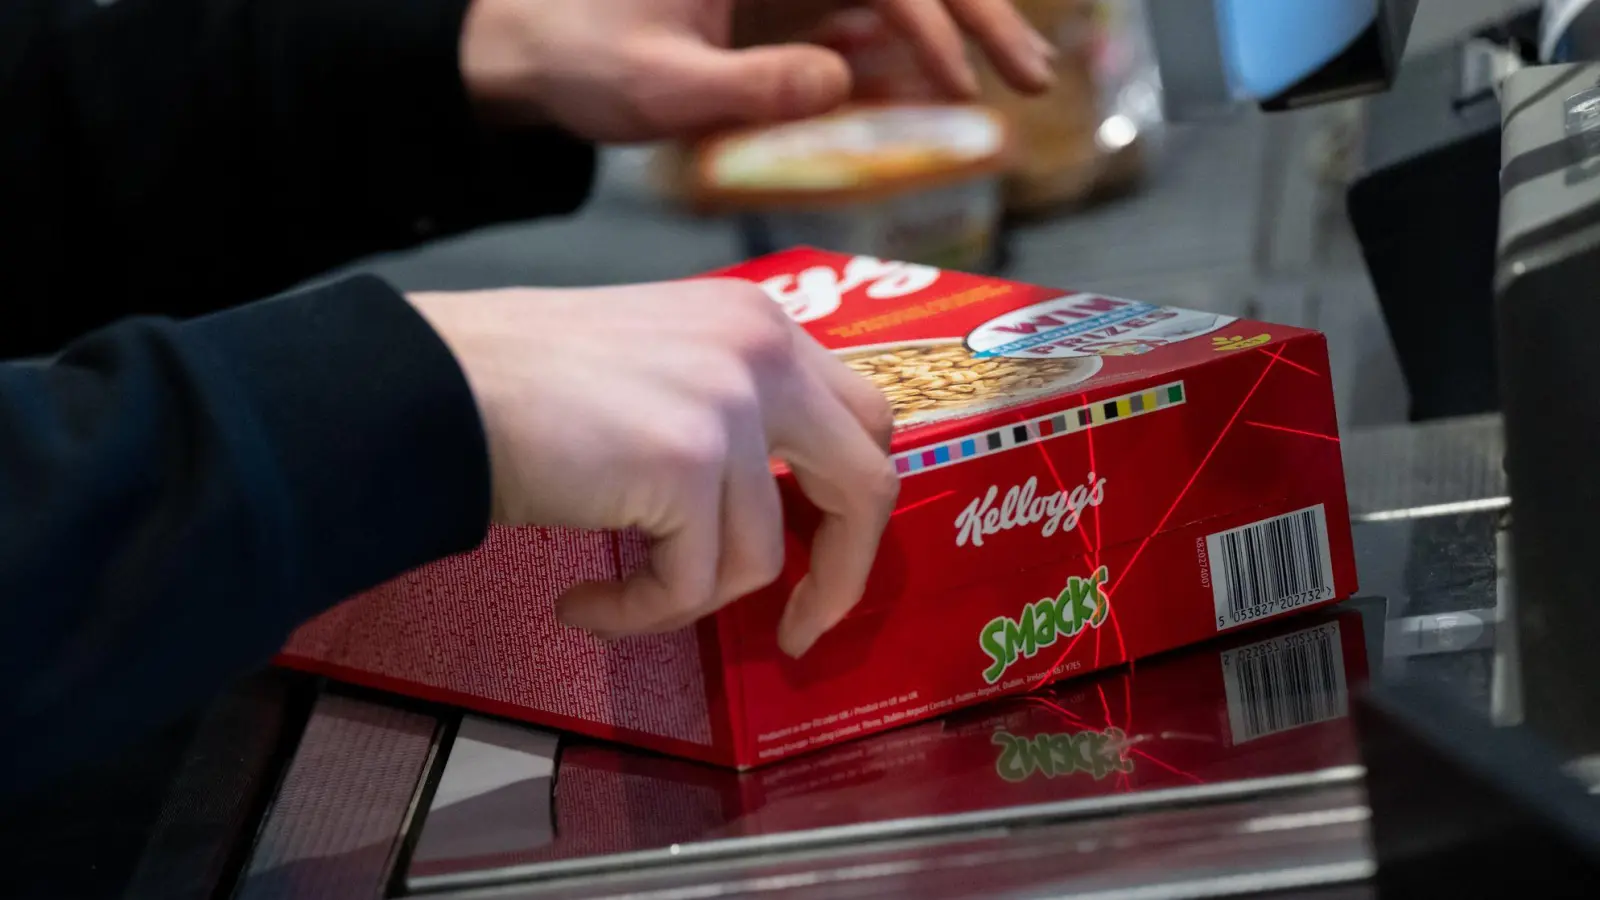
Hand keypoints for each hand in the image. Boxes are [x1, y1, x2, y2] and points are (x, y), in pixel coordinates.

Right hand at [409, 280, 897, 655]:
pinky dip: (639, 613)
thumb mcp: (659, 371)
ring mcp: (729, 403)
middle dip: (843, 571)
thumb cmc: (520, 388)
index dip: (853, 505)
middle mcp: (761, 349)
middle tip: (796, 629)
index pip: (863, 419)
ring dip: (687, 600)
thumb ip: (731, 415)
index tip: (823, 566)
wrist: (429, 387)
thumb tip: (774, 509)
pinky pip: (693, 586)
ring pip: (762, 557)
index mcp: (758, 324)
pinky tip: (586, 601)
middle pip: (866, 481)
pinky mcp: (687, 461)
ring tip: (614, 595)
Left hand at [460, 0, 1054, 142]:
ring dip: (961, 27)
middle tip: (1033, 79)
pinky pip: (867, 12)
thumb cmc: (578, 58)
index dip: (933, 19)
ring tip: (1014, 81)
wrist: (528, 52)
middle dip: (978, 13)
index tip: (957, 86)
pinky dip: (911, 46)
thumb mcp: (655, 86)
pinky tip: (942, 85)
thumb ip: (745, 88)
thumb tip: (841, 84)